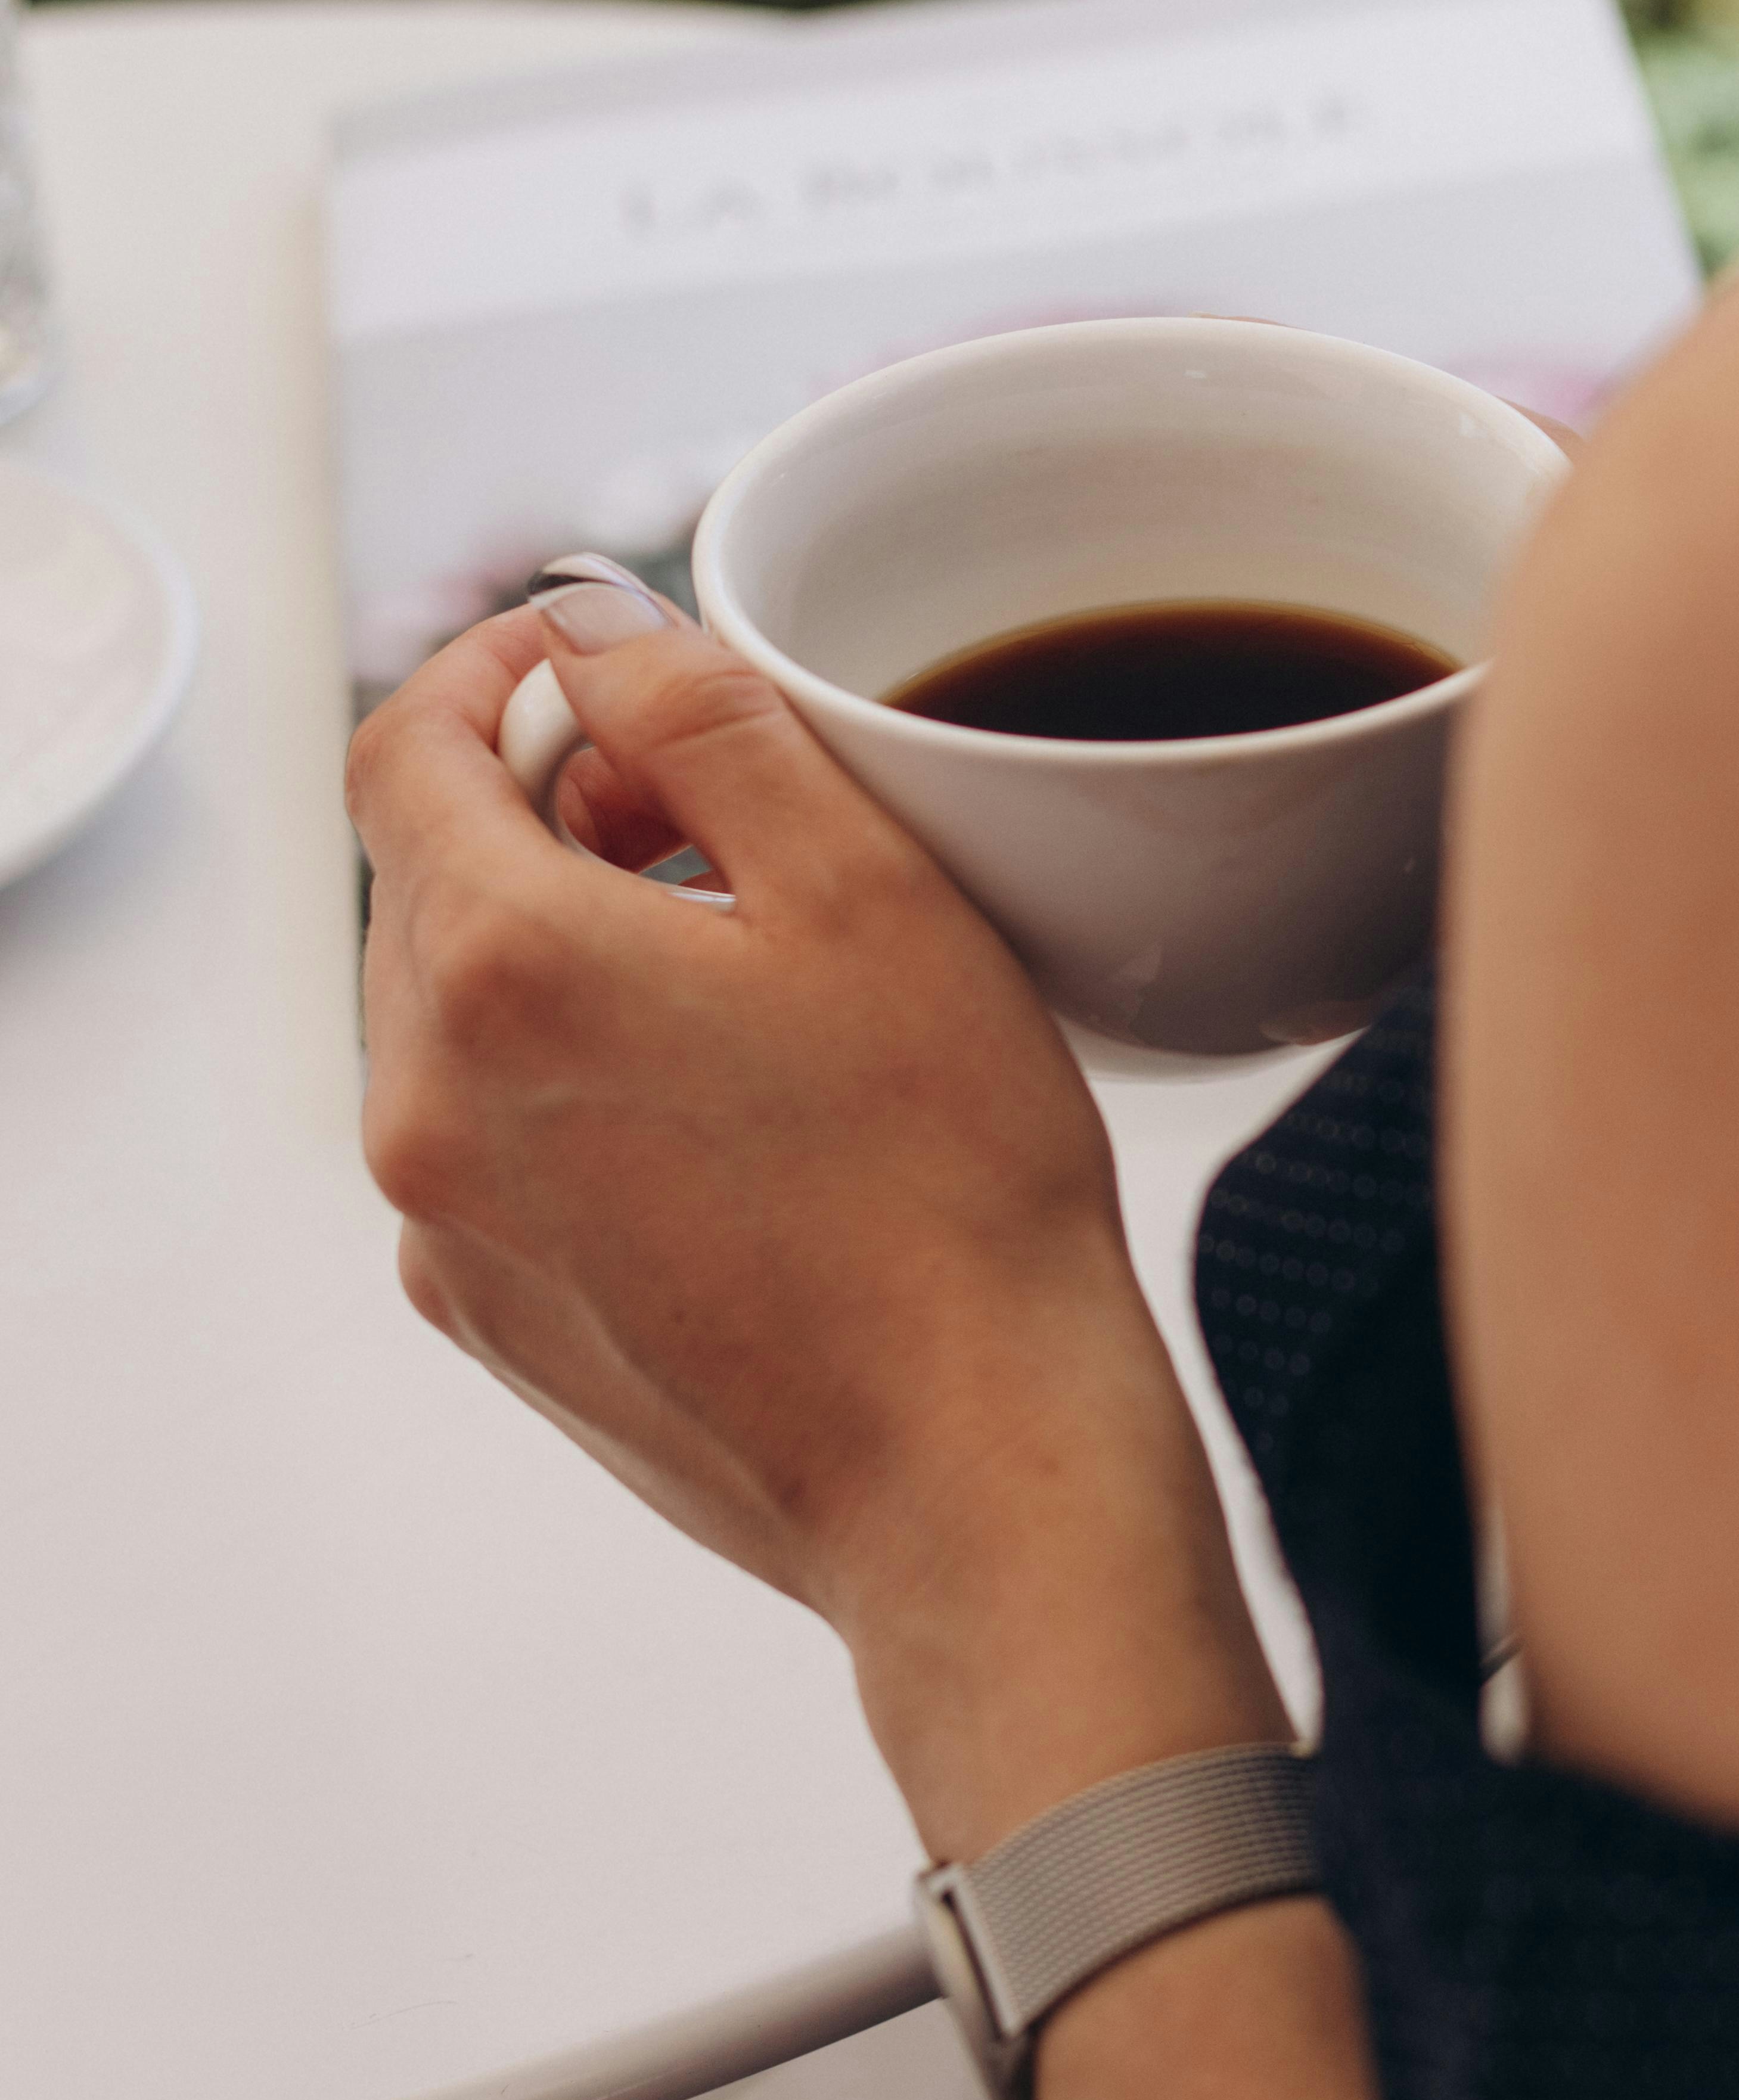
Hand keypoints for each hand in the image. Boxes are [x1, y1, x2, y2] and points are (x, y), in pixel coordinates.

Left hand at [347, 590, 1284, 1857]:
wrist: (974, 1468)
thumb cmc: (948, 1189)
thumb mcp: (862, 883)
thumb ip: (705, 712)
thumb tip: (598, 631)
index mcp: (501, 970)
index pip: (403, 748)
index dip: (492, 671)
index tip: (588, 664)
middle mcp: (426, 1107)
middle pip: (428, 882)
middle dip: (545, 809)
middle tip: (710, 814)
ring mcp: (447, 1233)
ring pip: (455, 1017)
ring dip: (560, 950)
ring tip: (733, 970)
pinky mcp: (495, 1323)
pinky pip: (488, 1144)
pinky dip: (568, 1084)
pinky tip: (720, 1114)